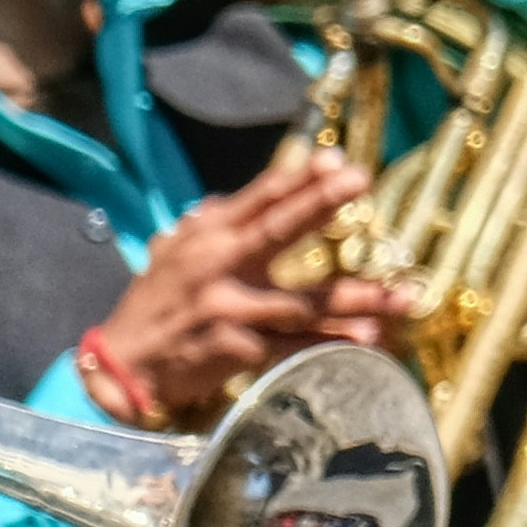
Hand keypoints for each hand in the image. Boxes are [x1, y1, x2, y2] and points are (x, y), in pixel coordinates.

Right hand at [83, 150, 408, 427]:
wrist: (123, 366)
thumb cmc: (156, 304)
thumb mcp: (174, 254)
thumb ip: (210, 225)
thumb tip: (236, 199)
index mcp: (207, 239)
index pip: (257, 200)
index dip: (296, 178)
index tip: (335, 159)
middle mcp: (219, 266)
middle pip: (277, 230)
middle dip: (319, 204)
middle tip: (360, 180)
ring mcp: (231, 309)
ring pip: (304, 300)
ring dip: (357, 299)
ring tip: (403, 295)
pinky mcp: (238, 349)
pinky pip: (297, 345)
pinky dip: (333, 342)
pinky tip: (369, 339)